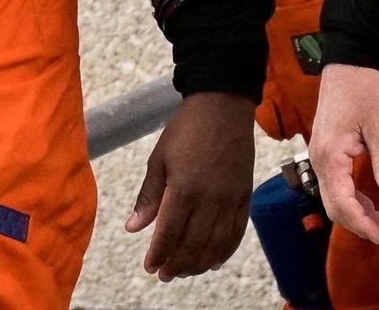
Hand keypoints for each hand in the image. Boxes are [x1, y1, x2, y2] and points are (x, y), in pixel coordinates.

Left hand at [125, 91, 256, 280]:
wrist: (223, 104)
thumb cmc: (186, 128)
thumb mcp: (159, 158)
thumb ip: (149, 196)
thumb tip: (133, 228)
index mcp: (184, 188)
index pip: (169, 233)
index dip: (159, 255)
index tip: (150, 267)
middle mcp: (210, 198)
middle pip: (193, 244)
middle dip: (177, 264)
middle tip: (165, 274)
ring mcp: (230, 198)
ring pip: (216, 243)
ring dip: (200, 263)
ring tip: (186, 271)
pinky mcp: (245, 194)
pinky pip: (237, 231)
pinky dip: (226, 250)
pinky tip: (214, 260)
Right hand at [309, 62, 378, 242]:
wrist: (349, 63)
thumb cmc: (365, 91)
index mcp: (330, 157)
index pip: (342, 202)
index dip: (361, 223)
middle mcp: (320, 161)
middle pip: (334, 205)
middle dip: (359, 223)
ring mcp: (321, 157)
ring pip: (334, 197)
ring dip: (357, 213)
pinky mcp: (327, 152)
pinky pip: (336, 184)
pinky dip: (353, 198)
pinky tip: (371, 202)